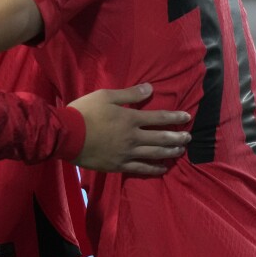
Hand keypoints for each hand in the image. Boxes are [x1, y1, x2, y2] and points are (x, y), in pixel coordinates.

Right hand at [70, 83, 190, 174]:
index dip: (175, 117)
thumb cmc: (84, 112)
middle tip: (188, 137)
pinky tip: (162, 168)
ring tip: (180, 151)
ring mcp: (127, 153)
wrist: (66, 135)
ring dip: (170, 152)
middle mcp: (133, 137)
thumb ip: (129, 94)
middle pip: (161, 137)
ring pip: (155, 153)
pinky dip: (154, 169)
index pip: (159, 117)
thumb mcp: (105, 96)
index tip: (187, 117)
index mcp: (130, 119)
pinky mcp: (119, 165)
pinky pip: (141, 169)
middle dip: (178, 137)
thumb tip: (150, 88)